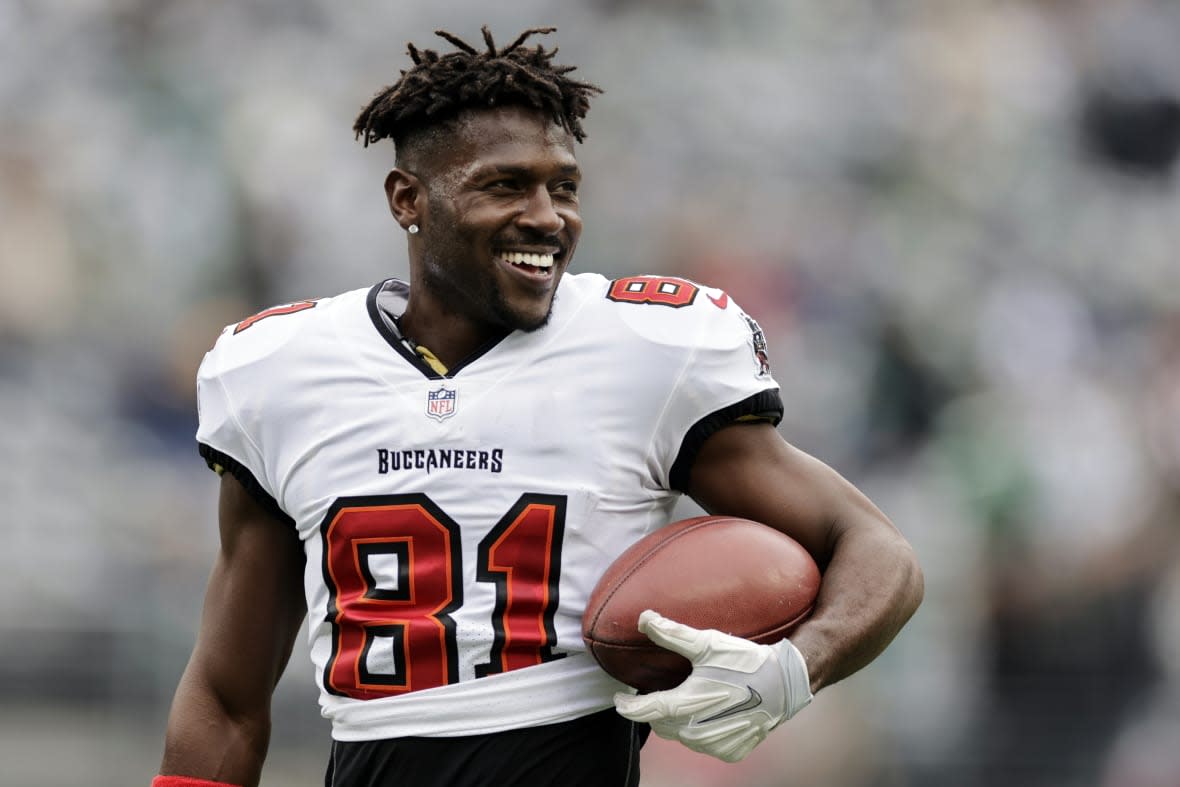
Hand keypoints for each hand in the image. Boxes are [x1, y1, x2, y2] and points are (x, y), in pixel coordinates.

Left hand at [613, 609, 811, 762]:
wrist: (784, 685)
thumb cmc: (744, 661)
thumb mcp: (707, 643)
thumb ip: (672, 633)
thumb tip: (644, 618)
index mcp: (686, 706)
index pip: (644, 711)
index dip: (627, 706)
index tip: (619, 698)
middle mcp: (696, 732)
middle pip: (661, 723)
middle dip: (656, 709)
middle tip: (662, 690)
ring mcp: (713, 745)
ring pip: (681, 736)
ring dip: (679, 721)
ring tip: (689, 698)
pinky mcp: (730, 752)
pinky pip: (703, 744)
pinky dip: (701, 731)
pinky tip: (712, 712)